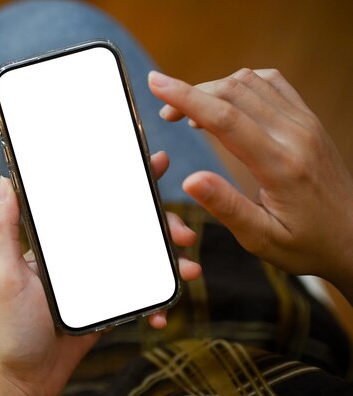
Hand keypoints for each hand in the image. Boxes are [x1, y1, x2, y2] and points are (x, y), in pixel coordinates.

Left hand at [0, 151, 201, 395]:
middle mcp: (85, 257)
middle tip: (184, 235)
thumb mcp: (4, 273)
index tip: (156, 165)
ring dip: (170, 265)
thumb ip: (5, 228)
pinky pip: (141, 302)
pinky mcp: (110, 310)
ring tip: (190, 271)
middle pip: (132, 231)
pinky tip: (161, 317)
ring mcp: (101, 284)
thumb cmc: (8, 325)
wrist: (22, 376)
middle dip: (163, 227)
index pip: (97, 204)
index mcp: (64, 242)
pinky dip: (156, 307)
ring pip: (144, 264)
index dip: (128, 183)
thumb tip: (6, 182)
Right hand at [148, 68, 352, 301]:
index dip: (185, 98)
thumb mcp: (262, 238)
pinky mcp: (309, 120)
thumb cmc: (308, 244)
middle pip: (233, 92)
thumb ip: (226, 207)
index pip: (224, 118)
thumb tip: (189, 181)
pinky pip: (272, 83)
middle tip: (165, 111)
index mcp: (281, 166)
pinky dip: (240, 84)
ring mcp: (305, 123)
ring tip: (190, 112)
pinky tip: (226, 102)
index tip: (156, 82)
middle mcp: (296, 134)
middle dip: (191, 92)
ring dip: (214, 88)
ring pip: (251, 82)